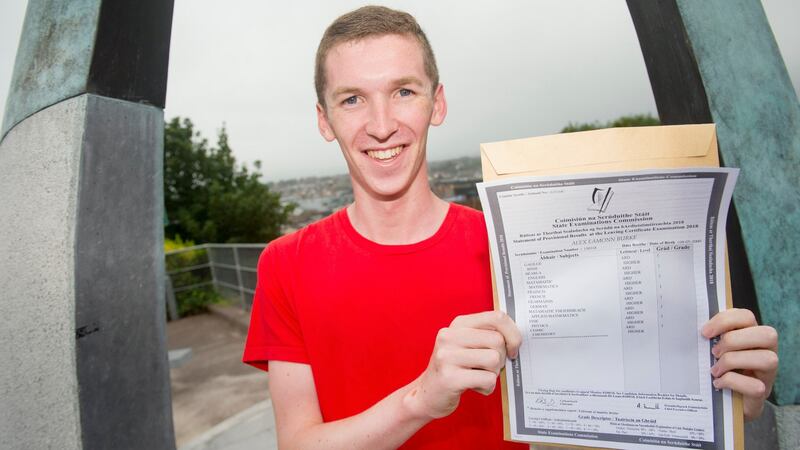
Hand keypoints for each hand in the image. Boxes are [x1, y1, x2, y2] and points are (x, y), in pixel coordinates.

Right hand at [405, 311, 521, 418]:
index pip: (497, 317)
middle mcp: (449, 336)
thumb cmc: (455, 369)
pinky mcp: (449, 378)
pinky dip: (487, 387)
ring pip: (494, 359)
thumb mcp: (467, 344)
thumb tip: (517, 336)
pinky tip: (474, 387)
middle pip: (498, 340)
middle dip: (501, 358)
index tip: (512, 348)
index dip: (513, 333)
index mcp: (458, 324)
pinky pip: (487, 379)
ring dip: (493, 374)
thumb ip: (487, 335)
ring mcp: (447, 356)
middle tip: (489, 367)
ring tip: (479, 376)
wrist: (428, 394)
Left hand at [702, 308, 777, 420]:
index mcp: (752, 335)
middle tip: (714, 352)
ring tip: (715, 369)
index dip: (726, 320)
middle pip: (766, 334)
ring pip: (767, 359)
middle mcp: (766, 351)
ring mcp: (767, 373)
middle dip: (734, 341)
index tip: (704, 332)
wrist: (724, 402)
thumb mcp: (715, 349)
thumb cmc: (718, 368)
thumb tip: (692, 327)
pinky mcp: (762, 393)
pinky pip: (756, 386)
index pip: (747, 317)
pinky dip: (732, 382)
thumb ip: (712, 337)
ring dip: (733, 362)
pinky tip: (718, 383)